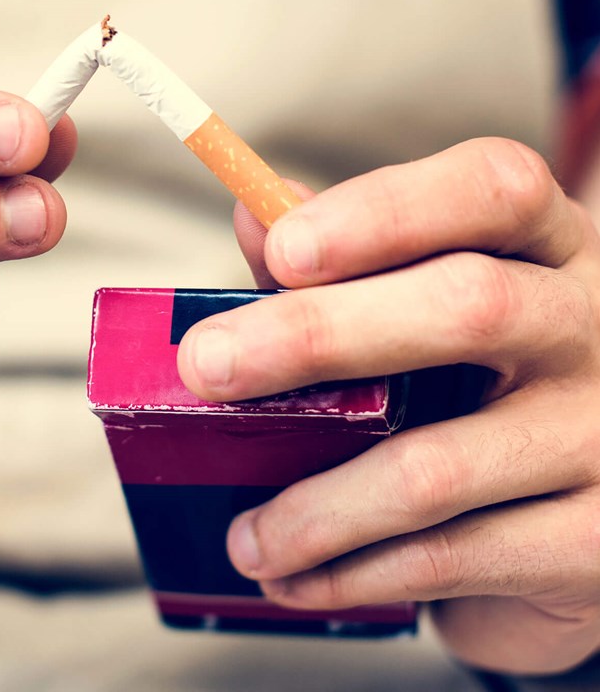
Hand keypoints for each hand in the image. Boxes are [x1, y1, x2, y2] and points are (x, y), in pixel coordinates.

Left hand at [177, 137, 599, 674]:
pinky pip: (452, 558)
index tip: (282, 250)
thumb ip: (343, 262)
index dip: (385, 211)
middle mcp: (593, 326)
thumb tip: (254, 216)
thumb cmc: (477, 385)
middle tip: (206, 368)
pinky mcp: (595, 540)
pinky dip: (352, 574)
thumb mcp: (425, 307)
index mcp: (548, 248)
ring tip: (243, 537)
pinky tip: (295, 578)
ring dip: (315, 507)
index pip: (492, 189)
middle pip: (467, 307)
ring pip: (438, 465)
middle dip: (316, 335)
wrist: (583, 513)